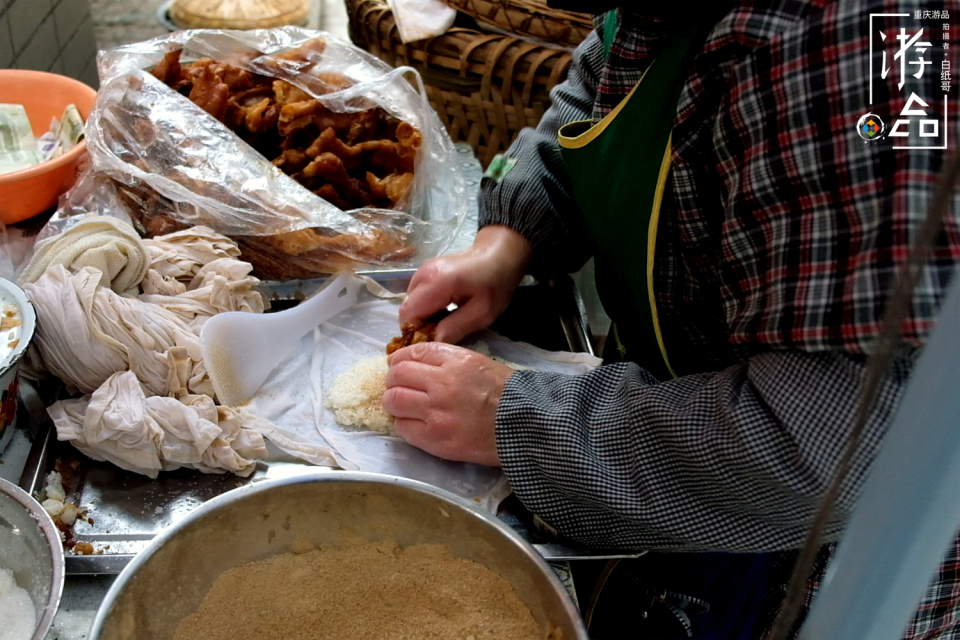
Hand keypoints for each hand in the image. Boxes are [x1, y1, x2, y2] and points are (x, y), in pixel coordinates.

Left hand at [382, 342, 514, 465]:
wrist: (524, 426)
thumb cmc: (507, 394)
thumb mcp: (479, 363)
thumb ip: (447, 361)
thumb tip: (417, 366)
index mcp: (454, 360)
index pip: (412, 352)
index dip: (399, 360)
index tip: (399, 368)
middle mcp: (441, 383)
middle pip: (397, 375)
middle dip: (393, 381)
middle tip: (399, 388)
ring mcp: (436, 412)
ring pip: (394, 401)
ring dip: (394, 403)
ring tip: (403, 407)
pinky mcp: (435, 438)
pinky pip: (403, 428)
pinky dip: (404, 425)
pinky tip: (415, 425)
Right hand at [399, 225, 532, 343]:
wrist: (498, 255)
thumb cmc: (494, 284)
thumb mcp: (482, 313)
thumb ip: (455, 329)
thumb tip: (432, 344)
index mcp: (435, 283)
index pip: (408, 316)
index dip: (417, 332)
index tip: (434, 340)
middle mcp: (422, 275)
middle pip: (406, 310)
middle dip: (420, 325)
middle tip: (443, 331)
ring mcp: (420, 271)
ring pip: (409, 304)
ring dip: (423, 317)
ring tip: (446, 320)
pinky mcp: (423, 272)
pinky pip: (416, 297)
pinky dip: (425, 308)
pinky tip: (444, 309)